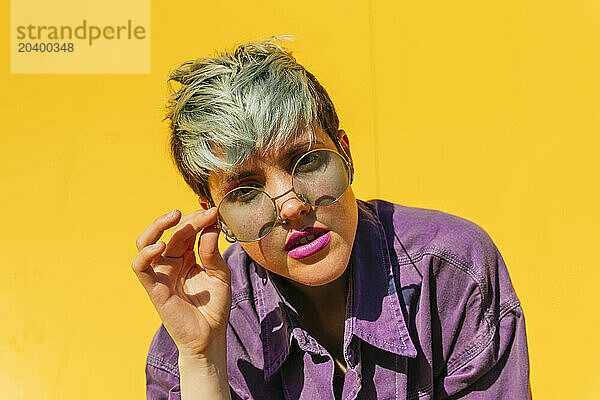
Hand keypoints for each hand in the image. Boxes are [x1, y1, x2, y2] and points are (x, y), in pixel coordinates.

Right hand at [132, 208, 231, 357]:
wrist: (210, 337)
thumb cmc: (214, 307)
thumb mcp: (219, 274)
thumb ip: (212, 251)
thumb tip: (210, 226)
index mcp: (186, 257)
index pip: (187, 231)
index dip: (199, 219)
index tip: (214, 212)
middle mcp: (170, 263)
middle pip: (171, 232)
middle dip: (187, 219)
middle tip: (203, 212)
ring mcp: (160, 274)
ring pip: (145, 242)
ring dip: (157, 226)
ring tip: (175, 217)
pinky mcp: (153, 288)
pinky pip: (140, 267)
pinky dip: (146, 253)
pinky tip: (162, 245)